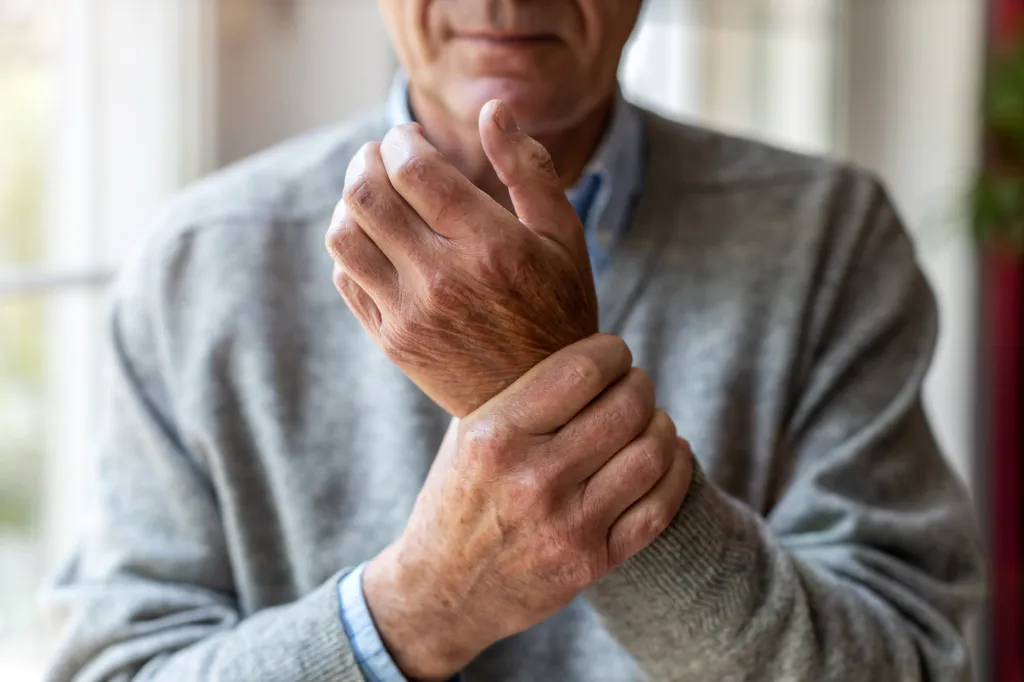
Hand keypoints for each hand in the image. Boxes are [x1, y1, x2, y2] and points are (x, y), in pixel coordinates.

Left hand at [325, 100, 598, 416]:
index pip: (415, 169)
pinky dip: (350, 245)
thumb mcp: (564, 237)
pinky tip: (375, 238)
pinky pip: (346, 277)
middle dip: (366, 160)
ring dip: (350, 201)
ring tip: (372, 193)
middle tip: (381, 155)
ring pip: (345, 235)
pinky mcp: (392, 341)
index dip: (402, 140)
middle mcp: (444, 280)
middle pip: (368, 195)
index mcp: (492, 247)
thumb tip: (494, 109)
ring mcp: (411, 315)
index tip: (408, 137)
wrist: (540, 403)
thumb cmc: (558, 309)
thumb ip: (529, 169)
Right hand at [362, 335, 693, 680]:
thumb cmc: (458, 497)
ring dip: (661, 424)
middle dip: (640, 384)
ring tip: (650, 419)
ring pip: (651, 453)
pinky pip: (660, 507)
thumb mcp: (466, 435)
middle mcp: (532, 480)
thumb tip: (583, 345)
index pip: (580, 372)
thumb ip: (519, 393)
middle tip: (634, 384)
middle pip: (626, 408)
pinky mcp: (593, 561)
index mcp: (494, 437)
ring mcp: (567, 526)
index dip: (611, 352)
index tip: (613, 352)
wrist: (443, 590)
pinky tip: (669, 453)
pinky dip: (676, 470)